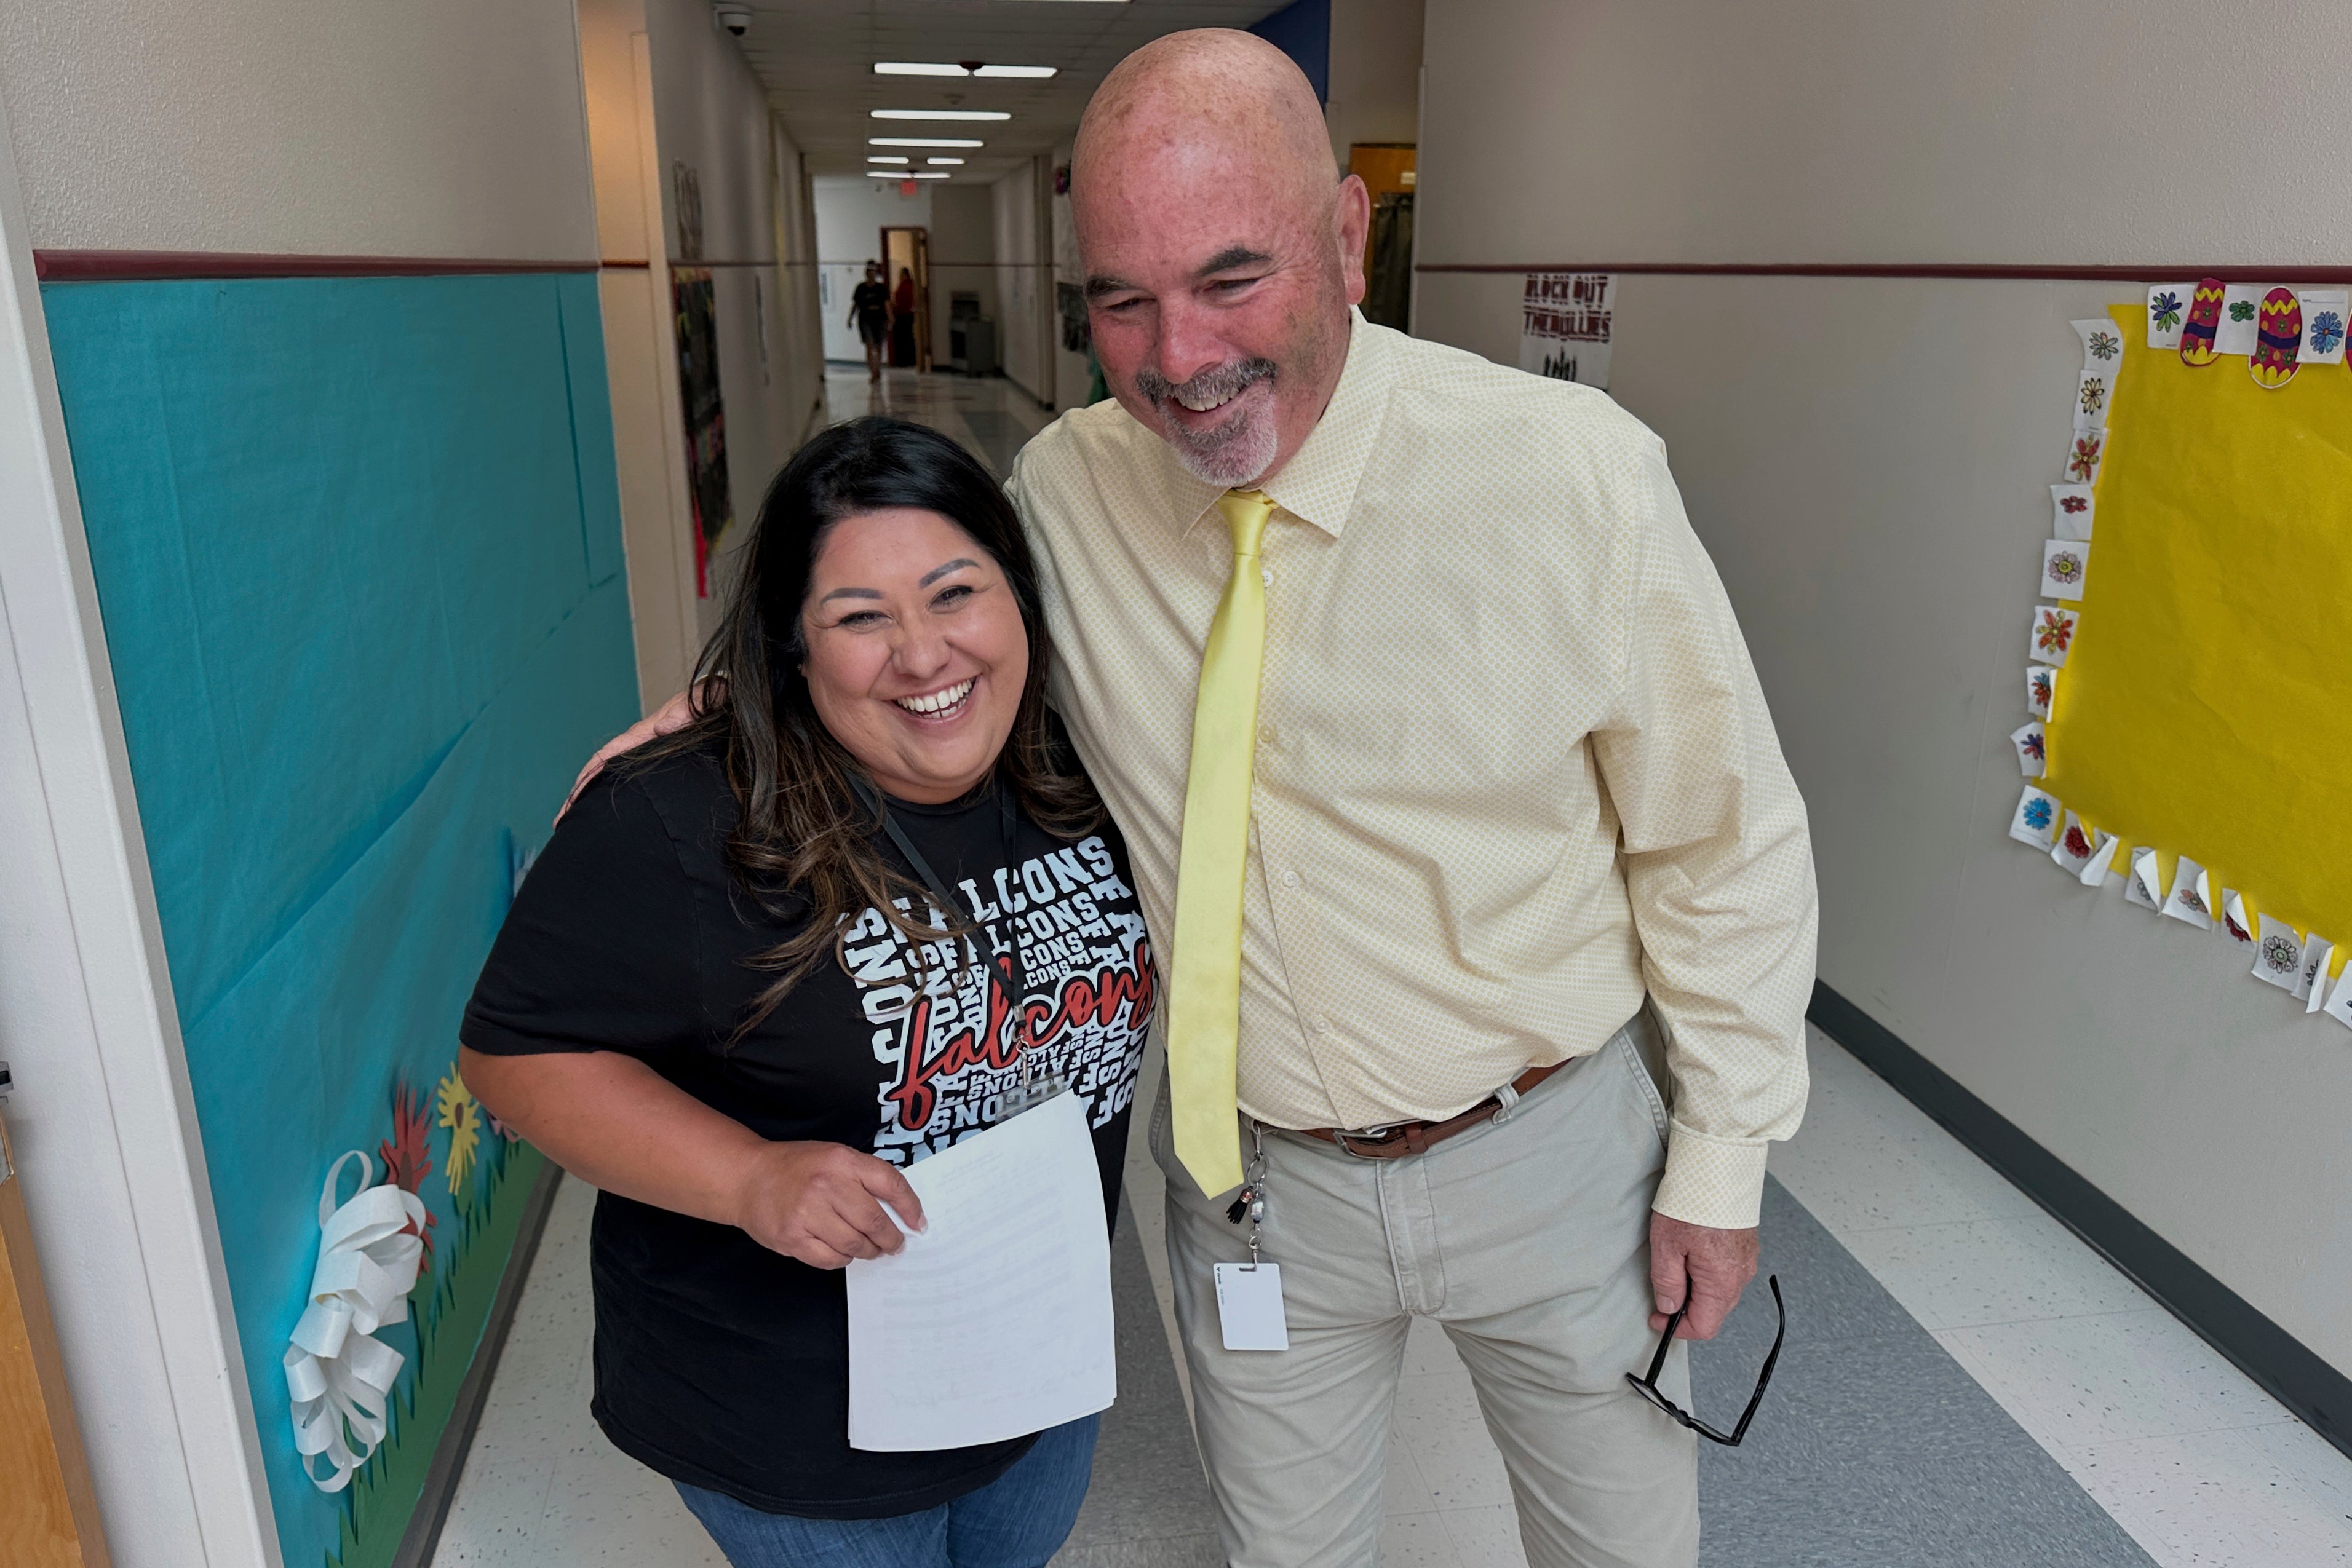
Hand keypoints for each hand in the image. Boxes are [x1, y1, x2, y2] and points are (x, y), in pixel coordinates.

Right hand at [557, 682, 718, 822]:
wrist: (722, 700)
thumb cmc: (713, 699)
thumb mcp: (705, 699)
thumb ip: (687, 709)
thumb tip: (660, 728)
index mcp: (646, 732)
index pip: (609, 755)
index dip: (589, 775)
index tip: (574, 796)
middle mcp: (641, 742)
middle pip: (601, 768)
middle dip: (579, 792)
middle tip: (563, 819)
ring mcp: (647, 751)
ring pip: (611, 775)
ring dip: (590, 795)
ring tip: (574, 820)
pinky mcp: (658, 760)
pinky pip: (628, 778)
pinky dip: (611, 792)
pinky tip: (606, 810)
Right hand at [735, 1140, 925, 1269]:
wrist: (748, 1178)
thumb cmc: (796, 1167)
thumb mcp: (835, 1157)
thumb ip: (865, 1177)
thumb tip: (899, 1209)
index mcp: (842, 1161)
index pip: (890, 1184)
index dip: (910, 1207)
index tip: (918, 1223)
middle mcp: (826, 1185)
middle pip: (874, 1221)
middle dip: (891, 1239)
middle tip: (895, 1244)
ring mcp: (807, 1213)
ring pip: (855, 1244)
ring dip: (868, 1251)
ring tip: (870, 1249)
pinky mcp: (792, 1238)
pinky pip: (831, 1259)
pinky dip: (843, 1258)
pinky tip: (842, 1251)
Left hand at [1647, 1212, 1758, 1339]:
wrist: (1718, 1168)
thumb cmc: (1692, 1202)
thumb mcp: (1666, 1245)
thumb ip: (1668, 1282)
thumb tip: (1669, 1306)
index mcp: (1722, 1282)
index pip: (1704, 1327)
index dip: (1677, 1329)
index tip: (1658, 1317)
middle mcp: (1740, 1276)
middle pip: (1713, 1312)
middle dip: (1687, 1309)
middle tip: (1662, 1292)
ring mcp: (1746, 1261)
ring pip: (1721, 1293)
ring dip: (1698, 1290)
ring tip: (1677, 1264)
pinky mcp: (1746, 1247)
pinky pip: (1728, 1273)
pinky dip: (1708, 1274)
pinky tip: (1693, 1253)